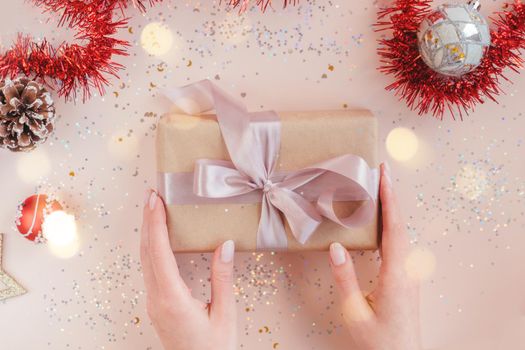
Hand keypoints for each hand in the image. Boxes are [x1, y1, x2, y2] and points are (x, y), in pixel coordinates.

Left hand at [140, 190, 236, 349]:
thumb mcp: (224, 314)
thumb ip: (222, 278)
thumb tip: (224, 245)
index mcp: (172, 299)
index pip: (159, 253)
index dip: (156, 223)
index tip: (155, 201)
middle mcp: (157, 299)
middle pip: (146, 252)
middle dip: (148, 221)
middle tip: (152, 195)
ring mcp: (154, 303)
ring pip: (145, 260)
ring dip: (148, 233)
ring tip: (153, 210)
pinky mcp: (157, 305)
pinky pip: (149, 270)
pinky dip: (152, 248)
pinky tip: (158, 239)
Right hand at [329, 163, 420, 349]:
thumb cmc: (379, 341)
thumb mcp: (355, 313)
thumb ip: (345, 278)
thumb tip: (336, 247)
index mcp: (397, 275)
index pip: (394, 227)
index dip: (389, 198)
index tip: (384, 174)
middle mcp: (408, 269)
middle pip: (400, 224)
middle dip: (391, 195)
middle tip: (381, 170)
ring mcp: (410, 274)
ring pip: (401, 233)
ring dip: (391, 208)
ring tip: (378, 188)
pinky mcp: (406, 279)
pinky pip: (399, 244)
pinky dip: (390, 224)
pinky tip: (380, 221)